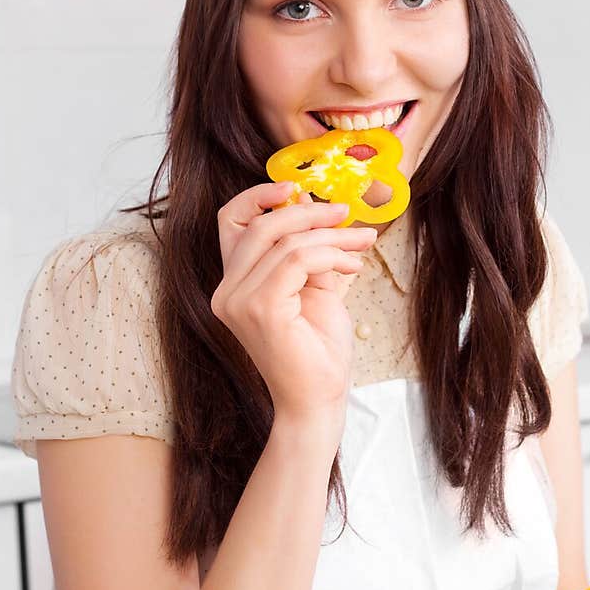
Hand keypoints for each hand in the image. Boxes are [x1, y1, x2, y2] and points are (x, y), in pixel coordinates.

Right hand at [211, 181, 376, 428]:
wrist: (318, 400)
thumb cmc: (317, 351)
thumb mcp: (315, 287)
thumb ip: (310, 250)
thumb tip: (318, 205)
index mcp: (233, 284)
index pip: (234, 222)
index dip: (261, 196)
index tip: (299, 189)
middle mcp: (226, 291)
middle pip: (260, 224)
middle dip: (310, 213)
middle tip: (348, 215)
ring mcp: (238, 301)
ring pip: (284, 241)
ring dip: (332, 235)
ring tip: (362, 244)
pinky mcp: (260, 309)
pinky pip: (297, 260)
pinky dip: (331, 255)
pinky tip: (353, 265)